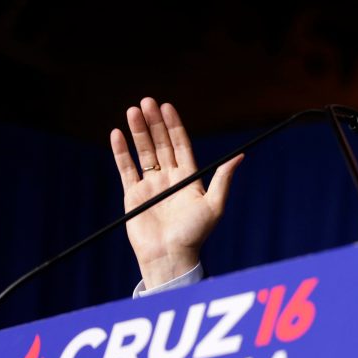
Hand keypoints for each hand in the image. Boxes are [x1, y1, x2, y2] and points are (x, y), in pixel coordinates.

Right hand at [110, 97, 242, 288]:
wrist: (170, 257)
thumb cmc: (195, 234)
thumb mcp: (214, 205)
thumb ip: (223, 179)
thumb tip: (240, 156)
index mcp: (189, 177)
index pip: (180, 144)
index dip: (173, 125)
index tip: (167, 107)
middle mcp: (169, 177)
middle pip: (160, 143)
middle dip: (154, 123)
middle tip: (146, 101)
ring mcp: (151, 185)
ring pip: (143, 152)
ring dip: (138, 131)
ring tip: (132, 111)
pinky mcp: (134, 195)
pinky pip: (126, 168)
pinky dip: (121, 152)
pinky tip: (117, 134)